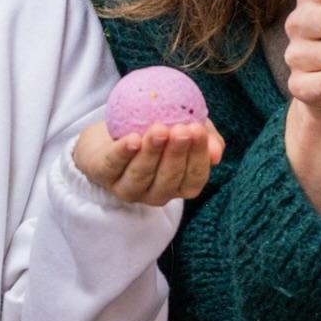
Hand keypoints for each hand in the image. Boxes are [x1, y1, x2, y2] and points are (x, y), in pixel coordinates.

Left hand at [74, 120, 224, 205]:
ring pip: (140, 176)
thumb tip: (217, 152)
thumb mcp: (185, 128)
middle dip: (176, 155)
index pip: (194, 179)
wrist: (113, 128)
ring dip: (151, 153)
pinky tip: (133, 138)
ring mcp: (128, 188)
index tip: (198, 131)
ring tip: (159, 129)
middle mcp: (155, 193)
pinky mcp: (102, 175)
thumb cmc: (157, 129)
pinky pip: (113, 165)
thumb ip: (205, 138)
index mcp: (179, 185)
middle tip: (181, 129)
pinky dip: (123, 153)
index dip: (198, 158)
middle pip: (168, 180)